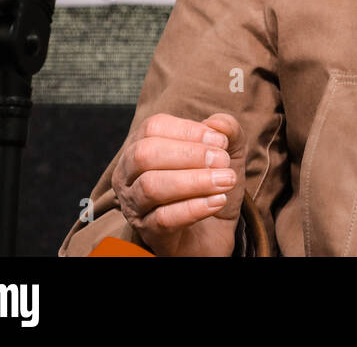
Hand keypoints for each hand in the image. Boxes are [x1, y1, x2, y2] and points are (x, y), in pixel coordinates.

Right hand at [112, 112, 245, 256]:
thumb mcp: (227, 151)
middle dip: (188, 154)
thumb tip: (217, 124)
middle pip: (144, 154)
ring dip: (195, 181)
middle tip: (222, 161)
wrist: (214, 229)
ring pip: (151, 187)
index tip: (220, 141)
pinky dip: (195, 207)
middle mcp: (129, 175)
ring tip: (225, 181)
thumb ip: (227, 130)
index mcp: (142, 146)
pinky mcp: (147, 232)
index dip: (188, 131)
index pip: (153, 128)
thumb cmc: (211, 183)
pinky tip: (218, 201)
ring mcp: (134, 205)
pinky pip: (163, 218)